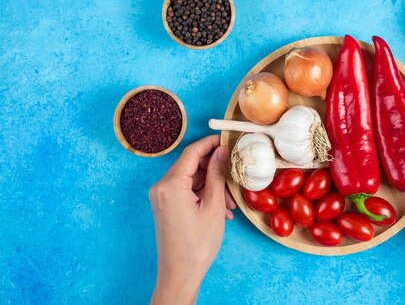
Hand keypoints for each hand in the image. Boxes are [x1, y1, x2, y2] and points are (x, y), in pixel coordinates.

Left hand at [149, 135, 236, 304]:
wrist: (180, 273)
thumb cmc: (197, 244)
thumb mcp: (214, 206)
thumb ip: (217, 174)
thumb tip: (222, 151)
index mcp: (170, 184)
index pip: (192, 152)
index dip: (211, 143)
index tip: (227, 140)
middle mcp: (161, 187)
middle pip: (192, 165)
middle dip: (215, 170)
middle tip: (234, 175)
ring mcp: (162, 197)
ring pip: (191, 179)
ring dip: (212, 186)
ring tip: (230, 202)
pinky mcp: (166, 206)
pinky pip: (186, 191)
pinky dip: (204, 195)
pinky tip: (221, 209)